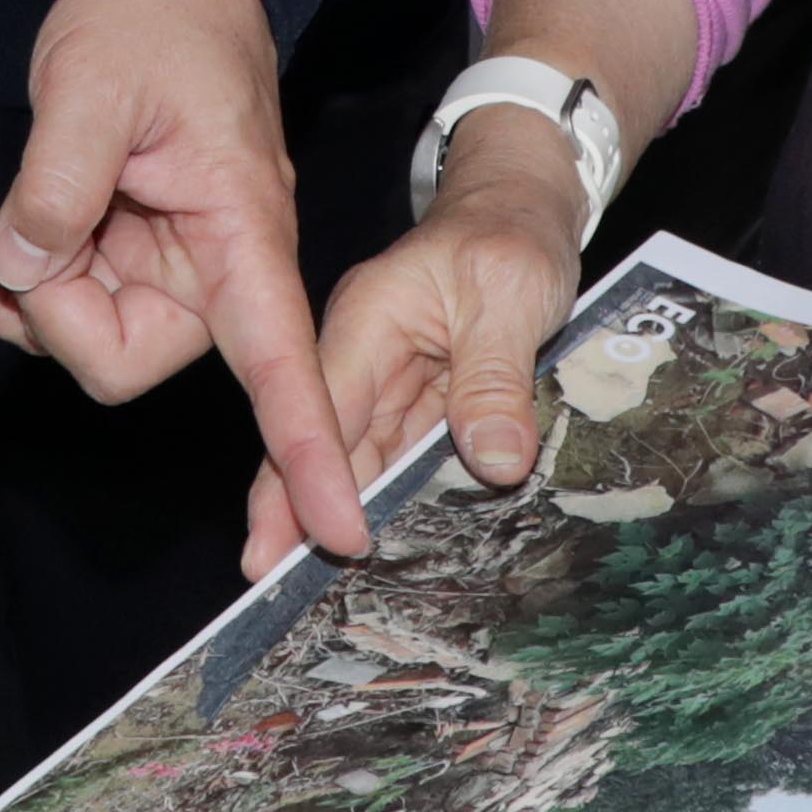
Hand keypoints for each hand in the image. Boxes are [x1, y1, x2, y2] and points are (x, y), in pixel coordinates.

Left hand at [0, 0, 362, 559]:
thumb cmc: (157, 14)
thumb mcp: (92, 78)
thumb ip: (58, 178)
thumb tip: (26, 266)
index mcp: (241, 228)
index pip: (280, 358)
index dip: (305, 447)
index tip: (339, 531)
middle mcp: (217, 264)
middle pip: (129, 360)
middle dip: (54, 320)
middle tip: (5, 246)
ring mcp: (171, 264)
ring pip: (90, 340)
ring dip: (25, 300)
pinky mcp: (132, 253)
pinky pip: (69, 305)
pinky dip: (16, 285)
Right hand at [242, 131, 585, 574]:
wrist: (528, 207)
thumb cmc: (512, 232)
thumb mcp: (511, 292)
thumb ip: (495, 376)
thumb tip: (495, 462)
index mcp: (364, 324)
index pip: (320, 416)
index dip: (299, 486)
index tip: (287, 553)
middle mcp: (365, 360)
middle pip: (326, 454)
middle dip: (303, 525)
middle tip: (283, 604)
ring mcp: (393, 386)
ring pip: (364, 469)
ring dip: (355, 526)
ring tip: (336, 604)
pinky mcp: (425, 405)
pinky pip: (408, 465)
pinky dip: (404, 509)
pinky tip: (406, 563)